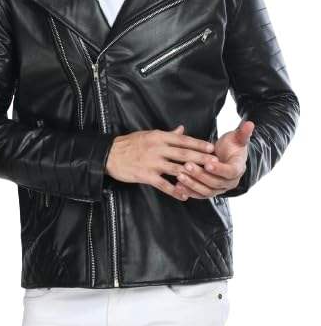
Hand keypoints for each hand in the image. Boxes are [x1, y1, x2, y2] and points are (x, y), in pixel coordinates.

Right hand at [105, 125, 219, 201]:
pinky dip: (174, 190)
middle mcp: (157, 148)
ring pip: (176, 168)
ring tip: (204, 178)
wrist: (110, 154)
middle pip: (183, 154)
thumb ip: (167, 134)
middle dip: (200, 158)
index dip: (198, 144)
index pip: (183, 140)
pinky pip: (163, 184)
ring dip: (191, 174)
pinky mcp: (145, 175)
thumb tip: (182, 130)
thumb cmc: (130, 144)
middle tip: (214, 162)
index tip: (211, 147)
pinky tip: (184, 196)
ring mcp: (152, 162)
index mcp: (159, 136)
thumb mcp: (149, 135)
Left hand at [174, 120, 254, 199]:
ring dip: (192, 184)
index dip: (219, 169)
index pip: (230, 172)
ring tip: (179, 175)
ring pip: (206, 190)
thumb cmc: (231, 146)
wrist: (227, 156)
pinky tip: (177, 186)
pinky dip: (189, 191)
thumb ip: (242, 133)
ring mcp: (220, 189)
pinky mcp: (209, 192)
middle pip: (216, 182)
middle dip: (200, 174)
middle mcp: (230, 182)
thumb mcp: (237, 138)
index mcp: (238, 169)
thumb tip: (250, 124)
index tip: (208, 163)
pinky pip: (199, 194)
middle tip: (187, 165)